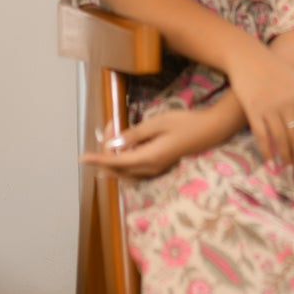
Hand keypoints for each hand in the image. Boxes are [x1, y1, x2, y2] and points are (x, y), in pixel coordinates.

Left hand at [81, 103, 231, 180]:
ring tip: (106, 142)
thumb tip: (114, 144)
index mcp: (149, 158)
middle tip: (103, 132)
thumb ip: (135, 135)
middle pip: (119, 169)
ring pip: (127, 171)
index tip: (82, 157)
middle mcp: (151, 168)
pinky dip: (124, 161)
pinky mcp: (161, 165)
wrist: (212, 129)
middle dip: (105, 154)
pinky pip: (136, 169)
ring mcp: (157, 168)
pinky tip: (122, 151)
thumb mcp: (158, 123)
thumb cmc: (186, 122)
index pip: (116, 161)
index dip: (97, 159)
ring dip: (114, 159)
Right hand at [225, 41, 293, 179]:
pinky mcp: (253, 110)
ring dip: (286, 160)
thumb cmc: (275, 70)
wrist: (248, 57)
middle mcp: (288, 102)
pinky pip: (262, 137)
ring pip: (280, 140)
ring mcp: (269, 106)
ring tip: (288, 174)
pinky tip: (272, 166)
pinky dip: (267, 153)